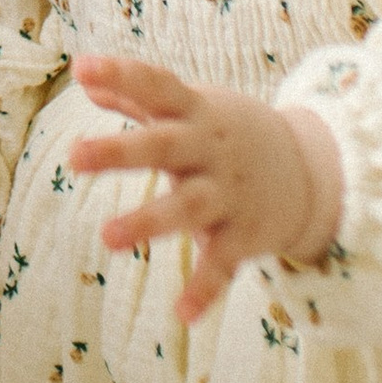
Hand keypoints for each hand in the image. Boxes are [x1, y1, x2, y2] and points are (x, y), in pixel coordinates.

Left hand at [69, 56, 344, 322]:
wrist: (307, 169)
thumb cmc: (223, 134)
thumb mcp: (190, 107)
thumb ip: (136, 94)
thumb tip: (84, 76)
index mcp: (193, 112)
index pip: (156, 85)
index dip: (120, 74)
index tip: (81, 67)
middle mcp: (209, 150)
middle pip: (163, 146)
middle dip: (120, 151)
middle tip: (74, 156)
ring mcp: (227, 193)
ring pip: (187, 206)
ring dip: (148, 221)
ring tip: (108, 237)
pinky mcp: (243, 235)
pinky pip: (222, 263)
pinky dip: (205, 289)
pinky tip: (182, 315)